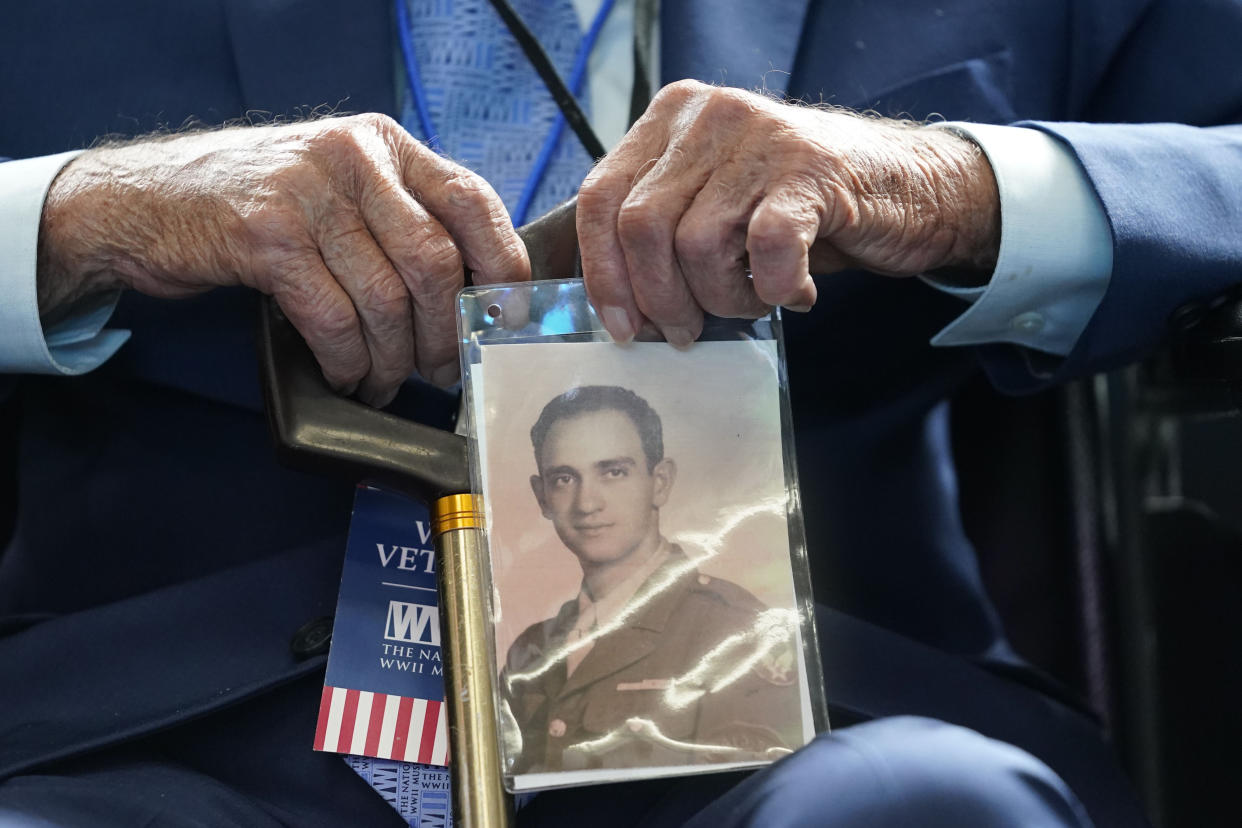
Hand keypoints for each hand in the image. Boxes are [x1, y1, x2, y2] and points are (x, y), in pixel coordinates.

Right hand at [37, 114, 528, 404]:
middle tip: (444, 371)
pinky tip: (347, 376)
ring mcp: (306, 194)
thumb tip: (475, 296)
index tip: (508, 321)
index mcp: (383, 144)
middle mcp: (352, 159)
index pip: (473, 201)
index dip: (504, 269)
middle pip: (435, 262)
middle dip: (446, 334)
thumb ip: (400, 219)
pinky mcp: (263, 239)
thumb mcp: (337, 188)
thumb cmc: (256, 206)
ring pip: (386, 300)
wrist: (142, 201)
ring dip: (395, 361)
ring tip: (387, 382)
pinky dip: (348, 363)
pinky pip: (333, 320)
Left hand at [577, 80, 999, 344]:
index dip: (604, 274)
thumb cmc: (798, 208)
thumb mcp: (714, 202)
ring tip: (756, 298)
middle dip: (660, 299)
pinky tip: (794, 291)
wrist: (907, 187)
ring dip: (723, 297)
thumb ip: (660, 230)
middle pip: (641, 226)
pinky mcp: (813, 171)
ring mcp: (763, 137)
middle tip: (687, 331)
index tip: (622, 327)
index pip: (600, 197)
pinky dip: (775, 288)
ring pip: (698, 244)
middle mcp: (710, 115)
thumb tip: (615, 306)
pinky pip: (767, 248)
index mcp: (671, 118)